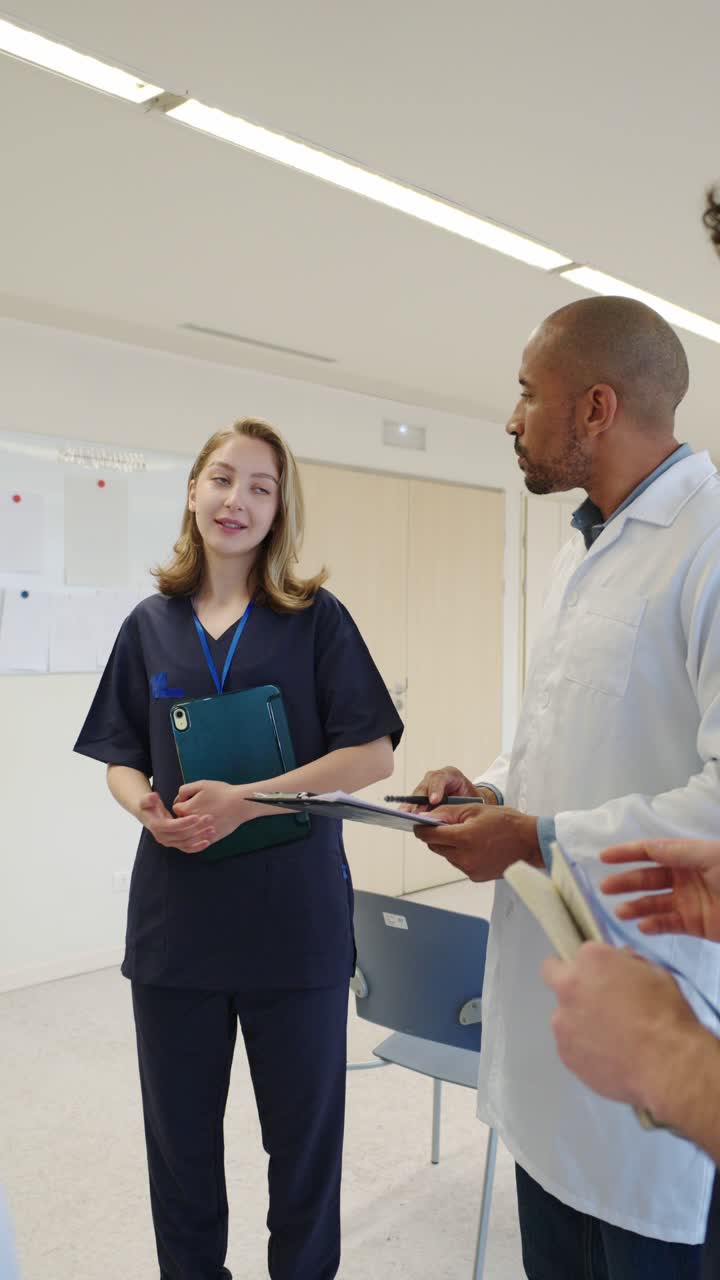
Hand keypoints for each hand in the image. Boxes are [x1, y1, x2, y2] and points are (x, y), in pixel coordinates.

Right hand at [138, 791, 215, 854]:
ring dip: (200, 837)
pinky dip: (198, 847)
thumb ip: (148, 798)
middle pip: (182, 835)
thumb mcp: (146, 800)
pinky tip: (208, 841)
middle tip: (210, 818)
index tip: (197, 816)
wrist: (149, 815)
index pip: (171, 826)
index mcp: (156, 826)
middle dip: (197, 827)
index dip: (184, 822)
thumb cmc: (148, 805)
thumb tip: (153, 796)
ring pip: (186, 843)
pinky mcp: (176, 844)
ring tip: (213, 829)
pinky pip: (187, 848)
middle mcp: (162, 837)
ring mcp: (169, 842)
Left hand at [173, 780, 258, 840]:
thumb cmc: (221, 792)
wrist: (240, 804)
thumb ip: (185, 790)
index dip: (184, 803)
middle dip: (187, 815)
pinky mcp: (210, 840)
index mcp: (186, 810)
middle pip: (182, 821)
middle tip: (201, 807)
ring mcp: (200, 834)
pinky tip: (211, 826)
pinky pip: (200, 841)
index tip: (194, 800)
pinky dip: (203, 835)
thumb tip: (179, 798)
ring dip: (194, 825)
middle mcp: (190, 824)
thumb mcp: (201, 784)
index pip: (176, 808)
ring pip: (191, 832)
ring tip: (207, 815)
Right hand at [404, 765, 494, 810]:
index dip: (435, 790)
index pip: (440, 778)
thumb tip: (451, 819)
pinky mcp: (420, 796)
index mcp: (451, 774)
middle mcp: (435, 778)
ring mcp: (426, 786)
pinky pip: (412, 802)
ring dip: (410, 806)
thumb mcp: (472, 799)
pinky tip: (403, 817)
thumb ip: (461, 805)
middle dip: (419, 801)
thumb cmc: (472, 799)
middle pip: (424, 787)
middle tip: (416, 813)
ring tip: (405, 816)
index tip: (433, 801)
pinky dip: (408, 809)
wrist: (470, 799)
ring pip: (415, 795)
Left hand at [413, 804, 541, 881]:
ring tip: (468, 835)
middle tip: (448, 825)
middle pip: (435, 847)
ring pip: (447, 856)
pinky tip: (477, 846)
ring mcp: (470, 869)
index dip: (421, 828)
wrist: (530, 842)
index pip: (428, 835)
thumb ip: (447, 813)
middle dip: (437, 836)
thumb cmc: (506, 823)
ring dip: (450, 846)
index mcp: (463, 838)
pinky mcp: (476, 876)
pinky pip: (459, 864)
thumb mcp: (475, 809)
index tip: (420, 823)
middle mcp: (464, 857)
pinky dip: (461, 855)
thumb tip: (426, 817)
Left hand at [541, 942, 700, 1107]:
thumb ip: (630, 963)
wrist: (666, 1065)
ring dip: (579, 1019)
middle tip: (592, 998)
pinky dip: (584, 1047)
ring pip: (563, 1014)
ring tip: (611, 1038)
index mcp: (591, 960)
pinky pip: (570, 1044)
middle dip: (568, 980)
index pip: (582, 953)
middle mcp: (568, 987)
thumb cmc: (666, 1016)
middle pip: (553, 974)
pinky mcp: (564, 1052)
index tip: (607, 977)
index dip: (596, 965)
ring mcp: (562, 1022)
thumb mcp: (657, 974)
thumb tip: (620, 963)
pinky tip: (609, 1056)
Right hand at [599, 839, 719, 942]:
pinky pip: (668, 924)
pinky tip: (642, 927)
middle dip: (626, 882)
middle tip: (605, 889)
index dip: (627, 853)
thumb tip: (648, 847)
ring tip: (621, 913)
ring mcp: (688, 902)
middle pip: (648, 878)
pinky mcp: (695, 925)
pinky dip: (654, 926)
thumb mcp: (710, 856)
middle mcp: (684, 877)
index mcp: (688, 856)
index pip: (651, 851)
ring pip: (654, 903)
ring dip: (636, 906)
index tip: (604, 858)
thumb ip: (678, 852)